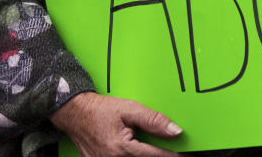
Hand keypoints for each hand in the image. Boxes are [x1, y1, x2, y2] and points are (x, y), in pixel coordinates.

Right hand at [50, 91, 182, 156]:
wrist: (74, 113)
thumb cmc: (100, 110)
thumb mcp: (129, 109)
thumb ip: (153, 120)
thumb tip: (175, 131)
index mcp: (122, 149)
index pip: (156, 156)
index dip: (173, 156)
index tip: (187, 155)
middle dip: (159, 156)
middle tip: (171, 150)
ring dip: (146, 156)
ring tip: (146, 145)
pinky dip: (134, 156)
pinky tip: (135, 150)